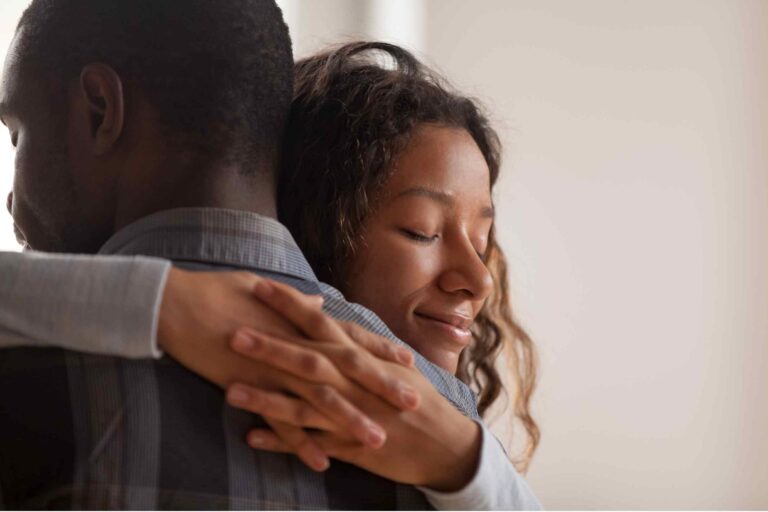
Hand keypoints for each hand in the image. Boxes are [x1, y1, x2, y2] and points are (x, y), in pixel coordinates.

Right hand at [157, 268, 418, 469]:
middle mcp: (293, 343)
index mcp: (299, 321)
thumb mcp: (261, 290)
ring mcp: (273, 367)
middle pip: (346, 368)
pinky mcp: (249, 386)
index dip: (379, 348)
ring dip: (349, 421)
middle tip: (412, 403)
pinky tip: (321, 462)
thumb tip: (318, 303)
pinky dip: (300, 443)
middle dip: (381, 387)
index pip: (349, 336)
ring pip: (320, 398)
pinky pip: (279, 421)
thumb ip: (296, 303)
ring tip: (377, 440)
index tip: (407, 360)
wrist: (173, 305)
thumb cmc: (216, 292)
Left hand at [227, 297, 481, 490]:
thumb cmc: (418, 400)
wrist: (446, 443)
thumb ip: (360, 343)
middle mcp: (354, 382)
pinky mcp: (350, 445)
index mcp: (361, 357)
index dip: (290, 304)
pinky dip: (281, 441)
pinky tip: (251, 437)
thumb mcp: (391, 365)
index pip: (321, 322)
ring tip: (229, 390)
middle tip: (232, 332)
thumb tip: (337, 320)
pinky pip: (310, 443)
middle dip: (270, 345)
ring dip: (266, 397)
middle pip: (307, 359)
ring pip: (302, 404)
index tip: (259, 285)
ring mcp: (351, 414)